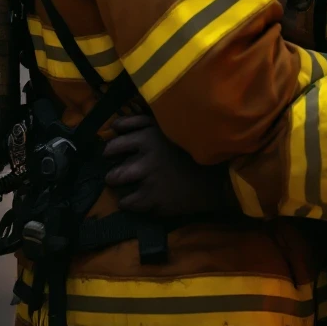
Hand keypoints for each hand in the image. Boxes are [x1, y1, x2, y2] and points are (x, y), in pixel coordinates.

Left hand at [103, 114, 229, 216]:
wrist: (214, 178)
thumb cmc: (191, 149)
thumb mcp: (170, 128)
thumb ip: (145, 123)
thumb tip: (115, 126)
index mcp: (150, 133)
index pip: (118, 134)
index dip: (112, 144)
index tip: (112, 151)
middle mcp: (146, 152)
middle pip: (112, 155)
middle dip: (112, 165)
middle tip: (115, 172)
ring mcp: (148, 175)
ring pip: (116, 178)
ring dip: (116, 182)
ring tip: (122, 185)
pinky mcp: (152, 197)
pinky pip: (127, 202)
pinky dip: (127, 202)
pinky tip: (134, 199)